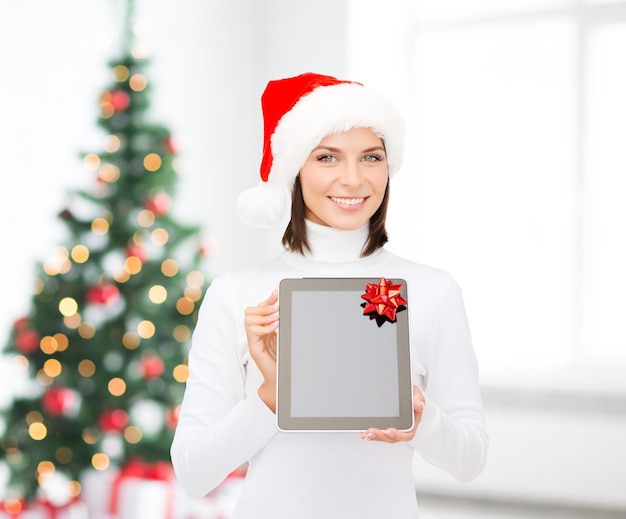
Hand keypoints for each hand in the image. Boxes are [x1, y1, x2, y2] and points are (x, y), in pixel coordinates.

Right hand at [244, 289, 278, 411]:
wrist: (281, 378)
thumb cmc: (283, 360)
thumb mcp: (284, 336)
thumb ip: (282, 323)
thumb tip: (285, 307)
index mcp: (263, 329)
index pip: (258, 308)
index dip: (267, 300)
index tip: (276, 293)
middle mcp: (256, 333)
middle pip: (249, 311)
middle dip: (264, 306)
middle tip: (277, 309)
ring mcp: (254, 341)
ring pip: (249, 318)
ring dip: (264, 316)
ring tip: (277, 319)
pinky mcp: (254, 348)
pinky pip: (252, 330)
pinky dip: (264, 326)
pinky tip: (274, 328)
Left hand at [360, 385, 424, 442]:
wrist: (404, 394)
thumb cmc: (411, 397)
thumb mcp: (416, 394)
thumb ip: (418, 399)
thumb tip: (420, 405)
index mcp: (411, 424)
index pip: (406, 434)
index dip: (397, 435)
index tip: (389, 431)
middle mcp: (401, 428)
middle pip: (392, 437)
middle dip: (381, 436)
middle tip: (372, 432)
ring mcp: (391, 427)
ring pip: (383, 436)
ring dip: (374, 436)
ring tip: (366, 433)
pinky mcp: (383, 425)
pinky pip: (377, 431)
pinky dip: (369, 432)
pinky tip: (363, 431)